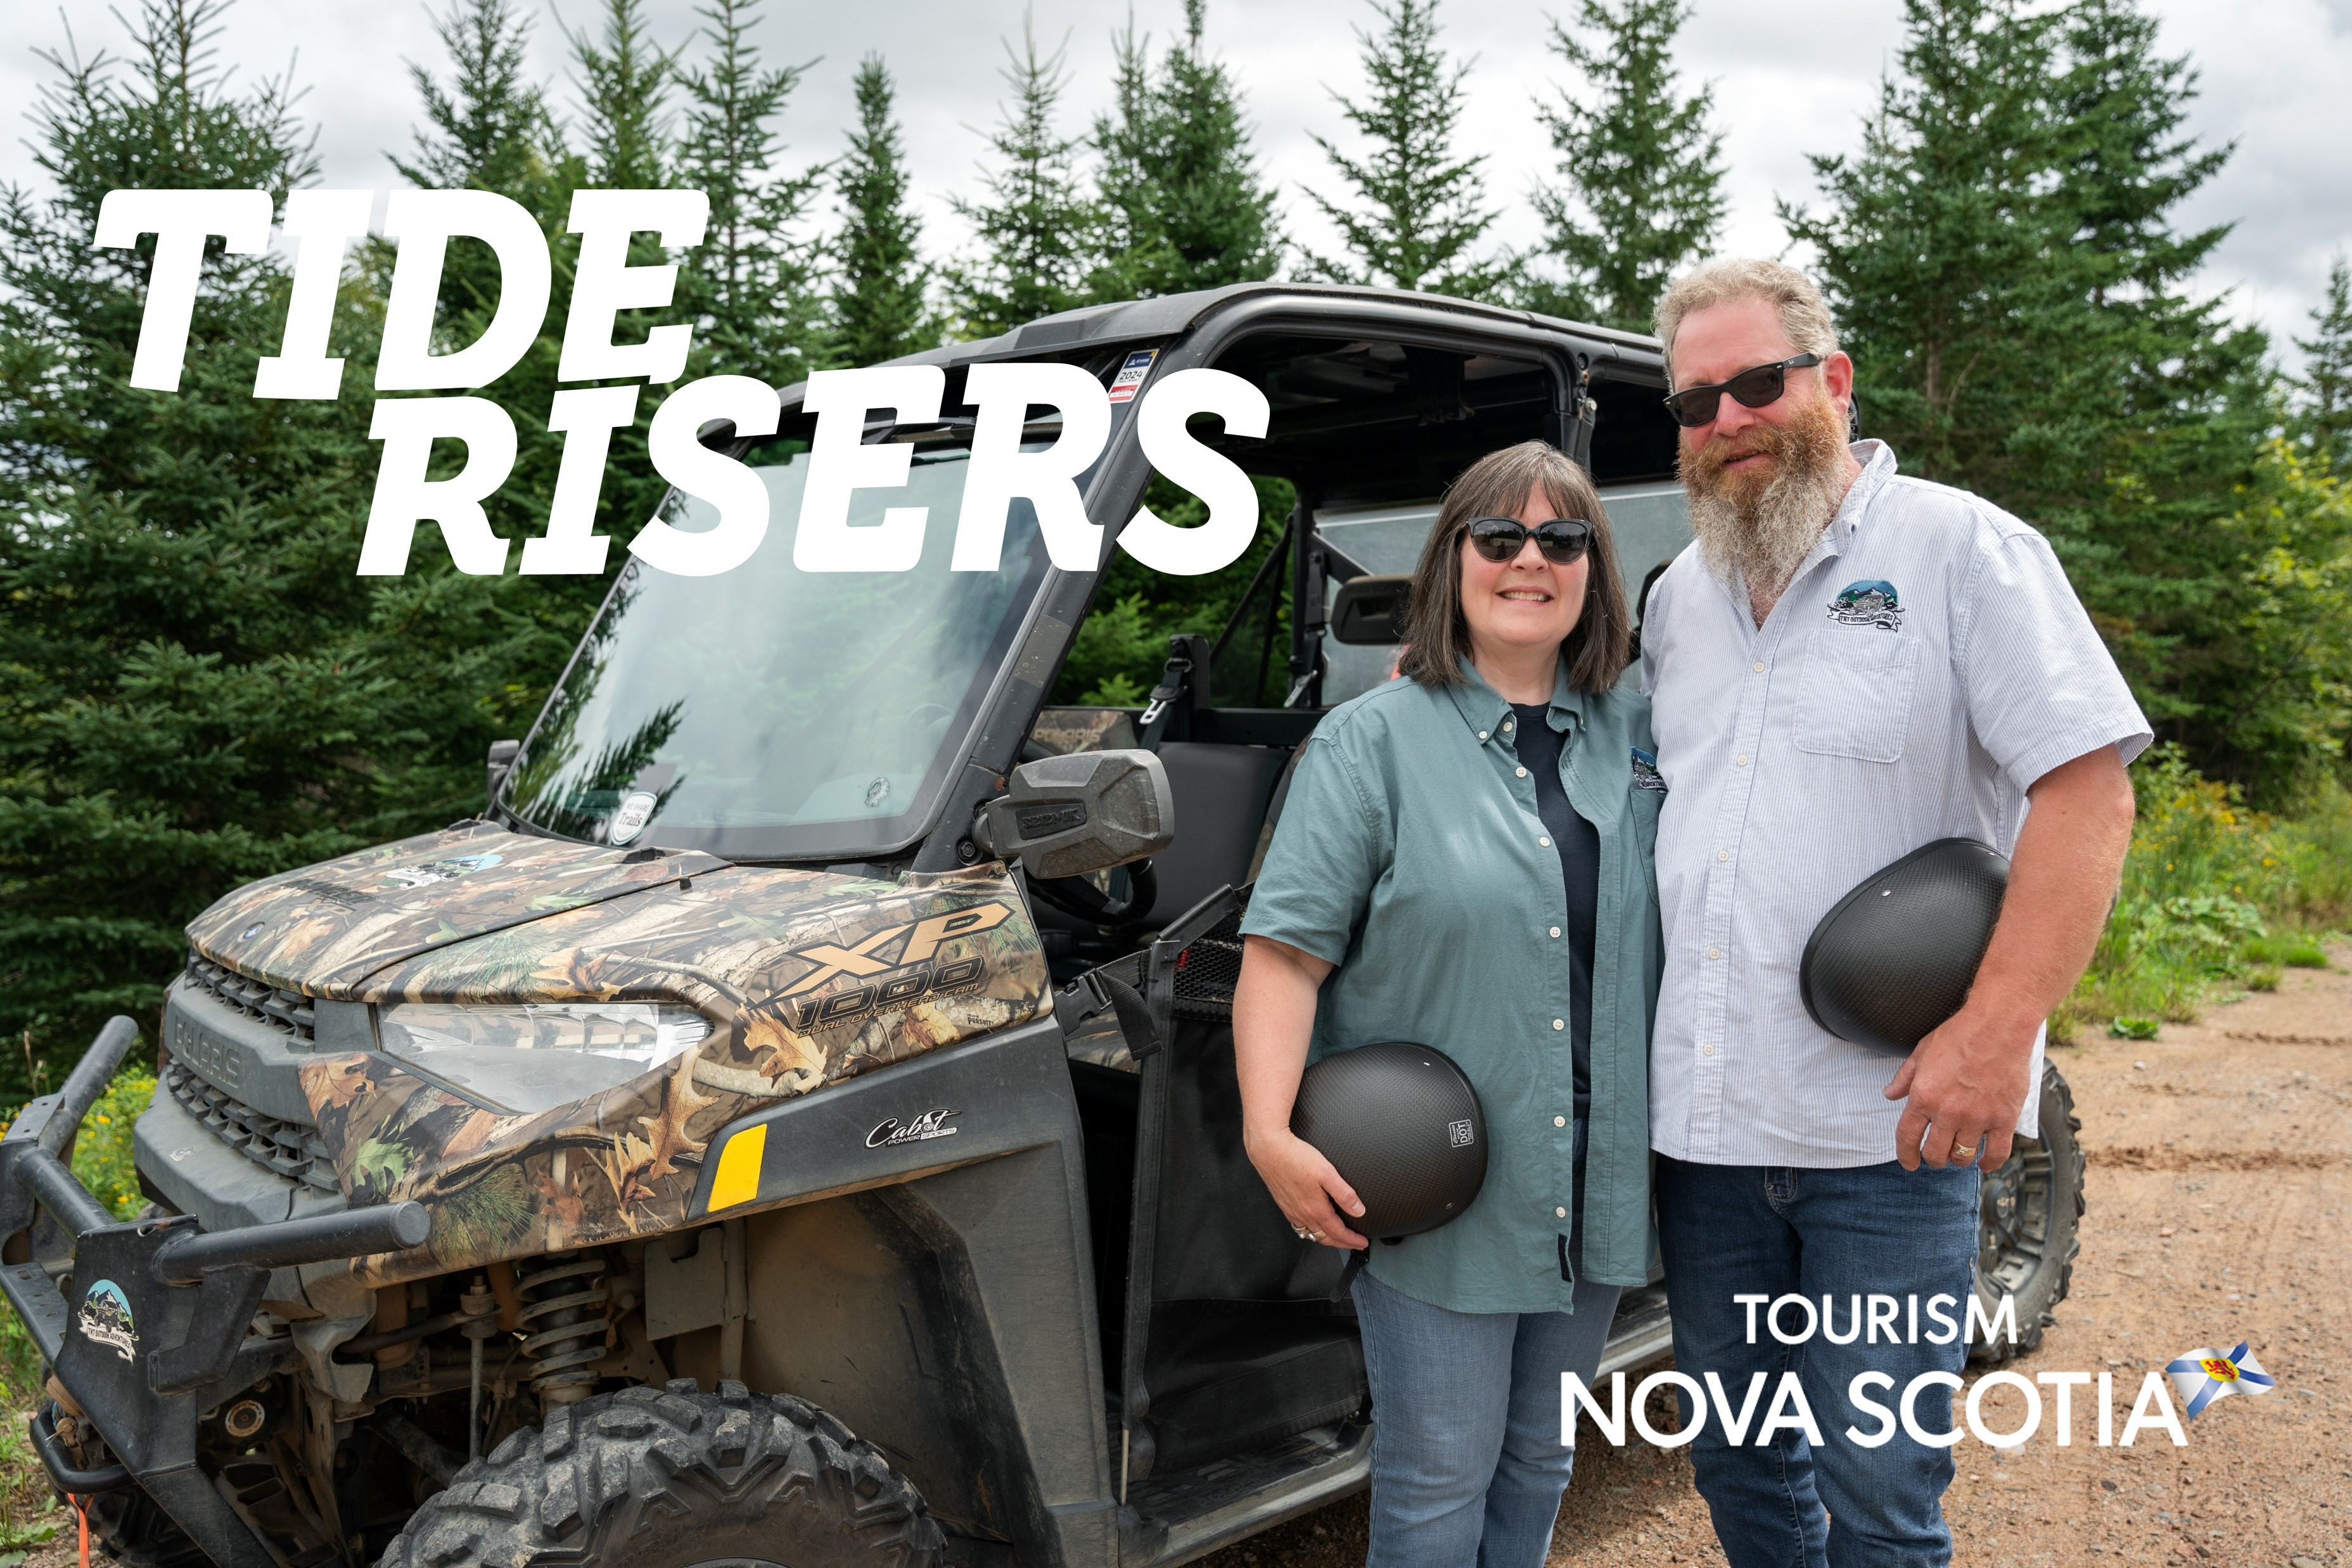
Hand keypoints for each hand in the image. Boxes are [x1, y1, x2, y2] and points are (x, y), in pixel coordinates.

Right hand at [1244, 1126, 1367, 1249]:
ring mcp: (1291, 1211)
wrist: (1269, 1150)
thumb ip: (1344, 1194)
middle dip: (1342, 1244)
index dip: (1352, 1240)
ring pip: (1310, 1234)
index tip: (1362, 1242)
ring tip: (1336, 1237)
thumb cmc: (1296, 1157)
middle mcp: (1302, 1214)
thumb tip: (1358, 1210)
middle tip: (1354, 1244)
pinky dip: (1310, 1231)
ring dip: (1325, 1239)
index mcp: (1316, 1209)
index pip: (1338, 1233)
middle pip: (1325, 1238)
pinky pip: (1299, 1226)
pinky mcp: (1283, 1205)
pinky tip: (1312, 1224)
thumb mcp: (1327, 1173)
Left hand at [1884, 1003, 2037, 1171]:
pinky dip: (1989, 1163)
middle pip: (1935, 1153)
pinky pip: (1997, 1153)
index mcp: (1923, 1097)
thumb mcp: (1921, 1053)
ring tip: (1958, 1153)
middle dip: (1933, 1158)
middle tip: (1936, 1155)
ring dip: (1958, 1159)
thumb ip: (1904, 1078)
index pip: (1907, 1138)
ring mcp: (1977, 1118)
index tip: (1909, 1163)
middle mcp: (1948, 1112)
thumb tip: (1890, 1094)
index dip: (1906, 1155)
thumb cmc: (1960, 1035)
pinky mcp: (2003, 1119)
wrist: (1998, 1026)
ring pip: (1963, 1156)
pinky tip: (1984, 1162)